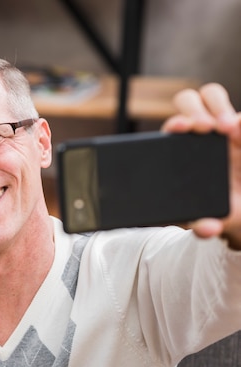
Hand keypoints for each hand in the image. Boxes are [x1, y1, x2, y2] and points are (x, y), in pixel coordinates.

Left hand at [162, 83, 240, 247]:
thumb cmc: (218, 210)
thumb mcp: (210, 220)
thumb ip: (205, 226)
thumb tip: (206, 229)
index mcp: (179, 152)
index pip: (172, 127)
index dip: (176, 123)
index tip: (182, 128)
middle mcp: (198, 134)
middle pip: (188, 101)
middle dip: (194, 109)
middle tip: (206, 128)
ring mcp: (222, 126)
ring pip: (212, 96)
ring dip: (218, 106)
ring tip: (228, 129)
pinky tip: (240, 128)